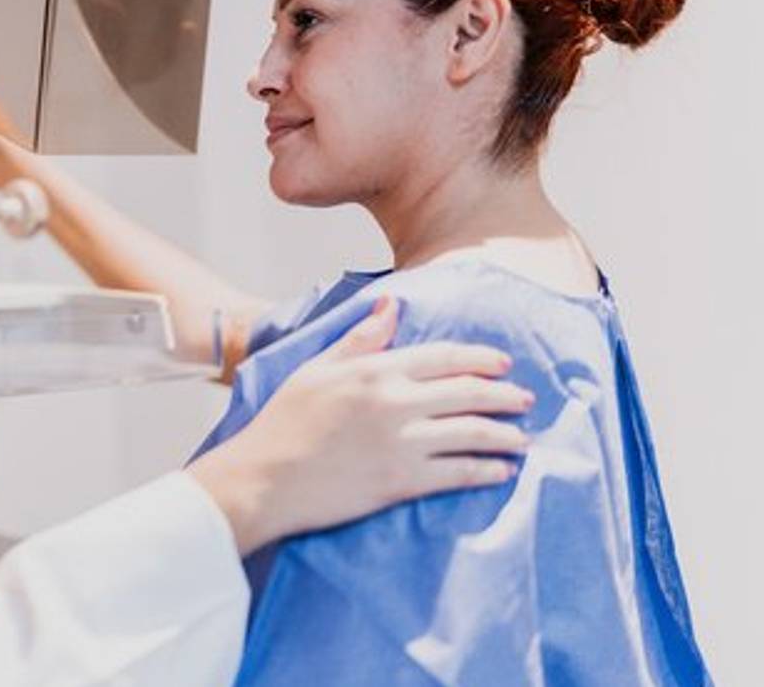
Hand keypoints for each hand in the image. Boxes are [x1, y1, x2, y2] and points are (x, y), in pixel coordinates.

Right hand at [187, 297, 533, 554]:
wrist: (262, 480)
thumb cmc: (282, 423)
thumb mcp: (315, 370)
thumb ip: (359, 340)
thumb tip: (391, 307)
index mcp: (374, 370)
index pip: (444, 357)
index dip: (481, 359)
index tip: (503, 364)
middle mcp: (394, 402)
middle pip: (468, 392)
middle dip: (505, 395)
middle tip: (524, 400)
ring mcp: (402, 443)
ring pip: (473, 432)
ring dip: (506, 434)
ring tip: (522, 438)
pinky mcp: (402, 480)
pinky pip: (460, 472)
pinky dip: (487, 470)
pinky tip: (501, 471)